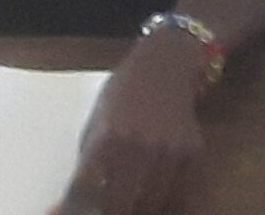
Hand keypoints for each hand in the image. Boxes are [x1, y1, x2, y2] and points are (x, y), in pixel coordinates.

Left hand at [57, 38, 204, 214]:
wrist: (166, 64)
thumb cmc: (124, 92)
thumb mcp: (96, 122)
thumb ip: (88, 162)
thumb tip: (72, 201)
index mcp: (107, 138)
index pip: (86, 193)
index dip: (76, 210)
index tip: (75, 214)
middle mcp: (138, 147)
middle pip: (120, 206)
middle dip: (111, 212)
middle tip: (109, 210)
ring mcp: (168, 153)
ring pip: (150, 205)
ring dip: (138, 208)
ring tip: (131, 201)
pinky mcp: (192, 154)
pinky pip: (176, 193)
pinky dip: (163, 199)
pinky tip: (153, 190)